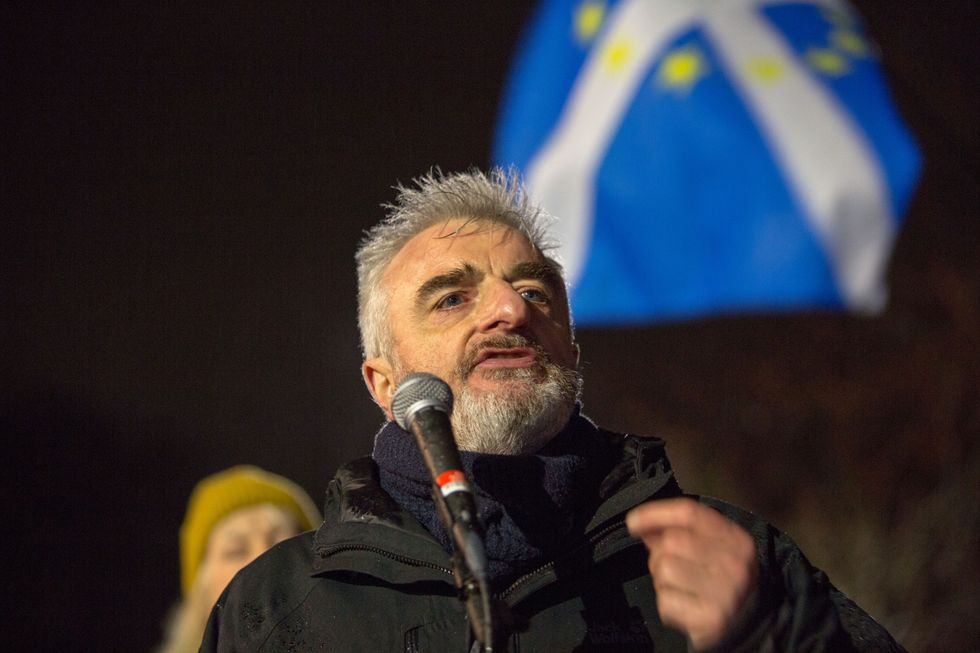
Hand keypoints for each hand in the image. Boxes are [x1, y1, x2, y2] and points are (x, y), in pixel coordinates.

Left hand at [626, 498, 758, 649]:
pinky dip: (666, 604)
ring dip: (661, 580)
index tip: (633, 521)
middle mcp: (734, 563)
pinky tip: (683, 605)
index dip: (655, 513)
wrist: (751, 624)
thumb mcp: (714, 548)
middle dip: (659, 554)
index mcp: (736, 539)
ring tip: (679, 587)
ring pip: (664, 570)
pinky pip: (665, 601)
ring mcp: (725, 592)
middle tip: (670, 567)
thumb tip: (642, 525)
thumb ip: (681, 532)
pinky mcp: (712, 619)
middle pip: (672, 541)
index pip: (689, 514)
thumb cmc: (724, 580)